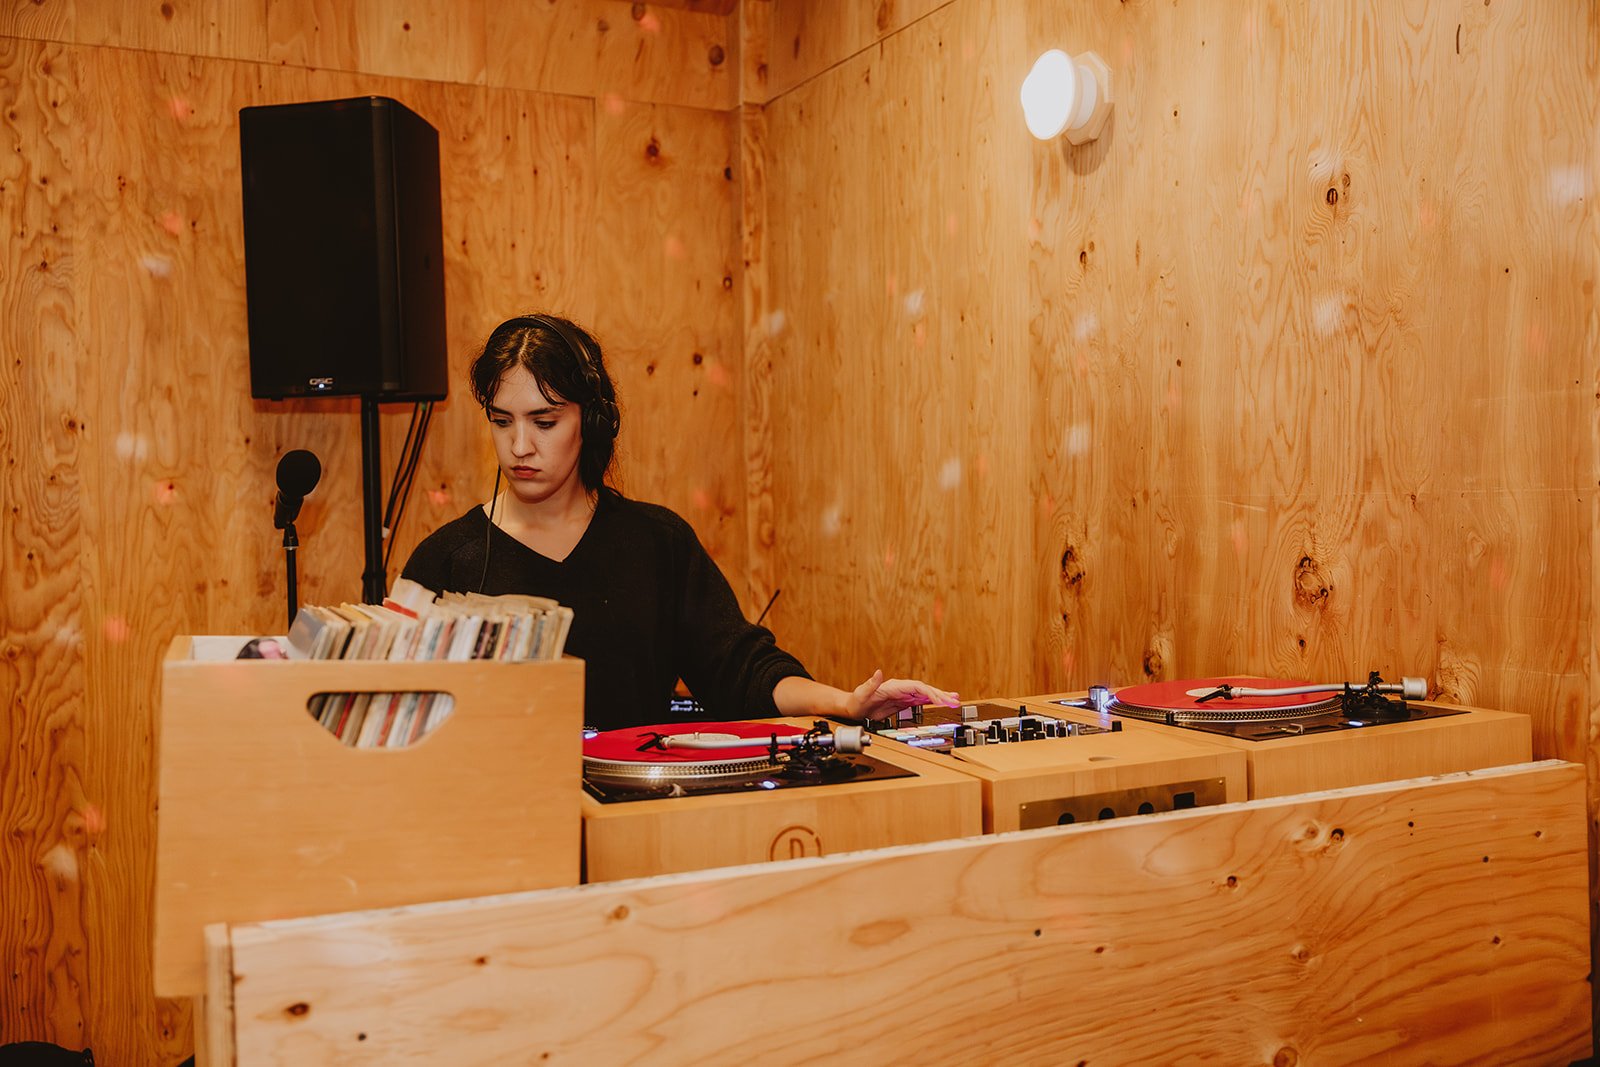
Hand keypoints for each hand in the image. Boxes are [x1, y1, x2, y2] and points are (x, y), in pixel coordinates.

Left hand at [844, 669, 959, 721]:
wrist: (853, 708)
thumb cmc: (856, 701)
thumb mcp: (862, 693)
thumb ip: (871, 683)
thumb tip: (878, 672)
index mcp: (894, 686)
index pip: (917, 687)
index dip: (930, 692)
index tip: (940, 699)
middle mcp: (901, 689)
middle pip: (925, 689)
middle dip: (940, 695)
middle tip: (955, 700)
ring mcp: (903, 695)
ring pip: (925, 694)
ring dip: (940, 697)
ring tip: (955, 700)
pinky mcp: (903, 702)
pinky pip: (921, 700)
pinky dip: (932, 701)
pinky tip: (942, 702)